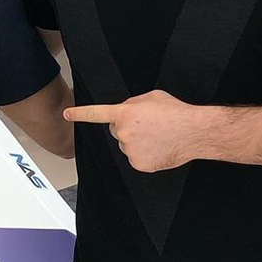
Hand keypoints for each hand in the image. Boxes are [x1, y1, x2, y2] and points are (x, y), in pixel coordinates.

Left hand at [64, 90, 192, 172]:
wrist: (193, 132)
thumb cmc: (175, 112)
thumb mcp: (151, 97)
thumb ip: (131, 104)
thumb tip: (125, 112)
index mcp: (125, 113)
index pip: (97, 113)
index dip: (80, 114)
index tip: (67, 114)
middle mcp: (123, 132)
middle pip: (116, 130)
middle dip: (126, 127)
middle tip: (147, 125)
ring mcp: (130, 150)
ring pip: (126, 145)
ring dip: (137, 141)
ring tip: (157, 135)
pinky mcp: (139, 164)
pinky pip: (135, 157)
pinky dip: (144, 153)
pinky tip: (158, 147)